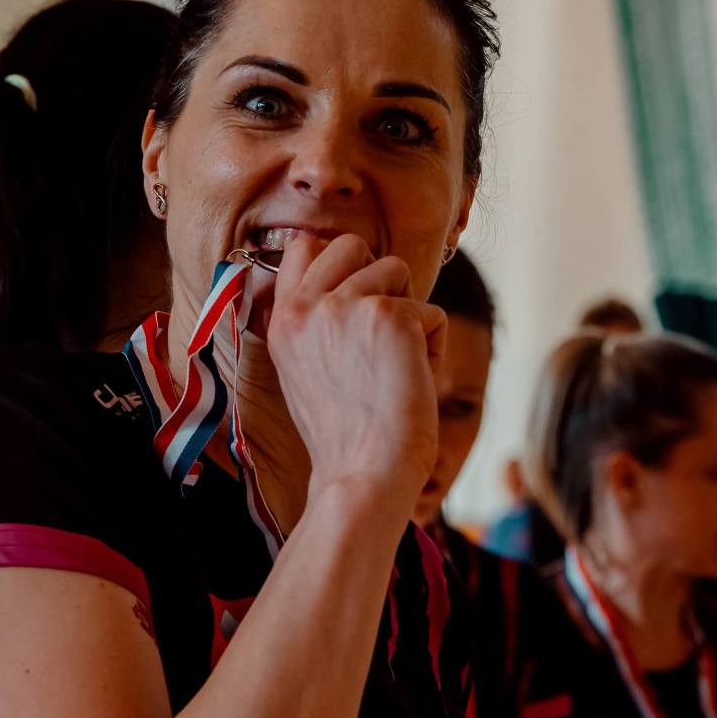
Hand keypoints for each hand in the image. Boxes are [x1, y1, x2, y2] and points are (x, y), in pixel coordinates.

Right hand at [265, 233, 446, 518]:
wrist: (365, 474)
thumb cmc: (345, 434)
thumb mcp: (305, 368)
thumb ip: (317, 321)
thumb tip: (353, 278)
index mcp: (283, 320)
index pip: (304, 248)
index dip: (339, 263)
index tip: (354, 299)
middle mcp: (307, 306)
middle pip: (352, 244)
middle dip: (378, 277)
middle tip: (383, 330)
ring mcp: (347, 306)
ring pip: (397, 272)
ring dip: (409, 315)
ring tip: (396, 366)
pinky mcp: (391, 316)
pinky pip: (432, 313)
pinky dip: (433, 349)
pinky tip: (414, 382)